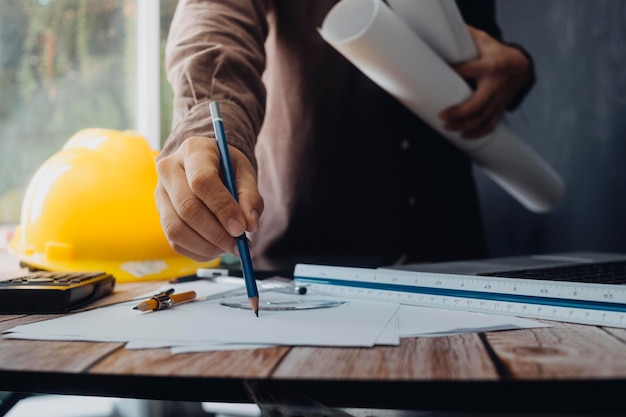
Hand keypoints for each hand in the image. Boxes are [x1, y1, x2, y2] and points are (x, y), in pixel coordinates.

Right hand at [155, 136, 263, 261]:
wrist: (208, 164)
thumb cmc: (228, 168)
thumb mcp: (245, 173)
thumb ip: (250, 197)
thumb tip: (250, 225)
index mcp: (193, 150)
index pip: (202, 182)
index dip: (223, 208)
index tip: (241, 229)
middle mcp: (169, 169)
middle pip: (187, 208)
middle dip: (216, 233)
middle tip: (239, 246)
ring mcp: (160, 193)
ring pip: (177, 229)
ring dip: (207, 246)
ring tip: (230, 247)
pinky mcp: (160, 213)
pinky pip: (175, 241)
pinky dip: (198, 251)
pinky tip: (217, 248)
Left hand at [439, 25, 531, 138]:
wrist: (521, 66)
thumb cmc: (497, 54)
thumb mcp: (484, 41)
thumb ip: (467, 37)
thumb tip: (447, 33)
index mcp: (490, 66)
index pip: (469, 70)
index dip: (454, 71)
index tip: (436, 74)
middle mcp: (495, 86)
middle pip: (477, 105)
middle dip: (458, 114)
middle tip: (442, 116)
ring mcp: (499, 100)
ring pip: (483, 119)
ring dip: (464, 126)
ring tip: (448, 127)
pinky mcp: (500, 109)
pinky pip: (491, 125)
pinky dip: (478, 133)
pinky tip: (464, 136)